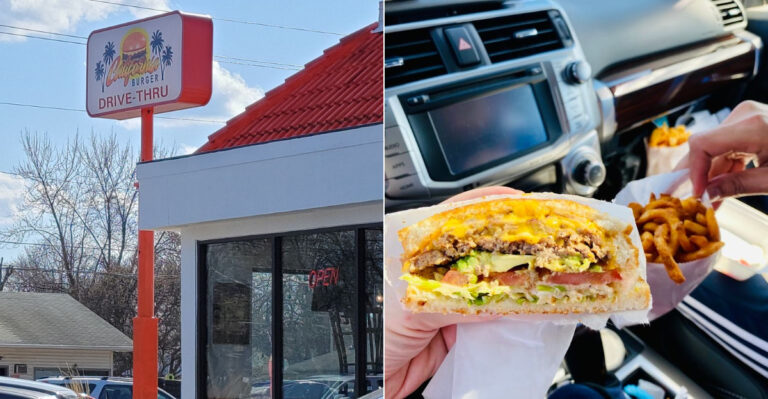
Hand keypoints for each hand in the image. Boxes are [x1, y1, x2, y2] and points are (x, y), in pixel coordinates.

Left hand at [384, 186, 521, 398]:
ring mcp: (443, 298)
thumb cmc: (370, 333)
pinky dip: (506, 314)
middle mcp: (430, 270)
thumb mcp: (408, 308)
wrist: (366, 379)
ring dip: (512, 282)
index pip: (453, 219)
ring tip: (540, 273)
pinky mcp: (453, 327)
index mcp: (410, 251)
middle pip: (477, 250)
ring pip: (486, 283)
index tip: (518, 208)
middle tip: (540, 245)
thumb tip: (494, 295)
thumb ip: (451, 298)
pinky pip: (486, 316)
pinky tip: (522, 308)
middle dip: (509, 247)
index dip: (487, 210)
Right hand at [679, 101, 767, 200]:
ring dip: (711, 174)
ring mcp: (747, 117)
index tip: (696, 193)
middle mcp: (744, 116)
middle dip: (697, 175)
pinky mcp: (749, 122)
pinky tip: (721, 187)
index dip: (692, 171)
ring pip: (715, 149)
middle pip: (705, 146)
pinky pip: (728, 146)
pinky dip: (724, 166)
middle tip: (690, 199)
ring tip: (710, 200)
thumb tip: (706, 195)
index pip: (701, 144)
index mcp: (752, 126)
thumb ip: (738, 186)